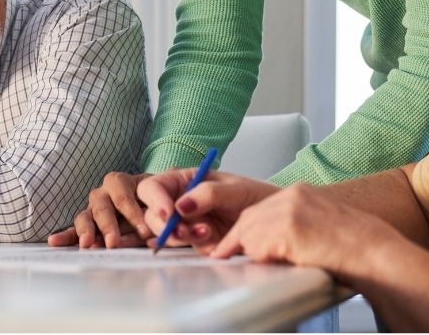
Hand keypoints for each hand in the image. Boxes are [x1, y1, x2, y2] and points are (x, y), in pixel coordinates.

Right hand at [47, 171, 152, 247]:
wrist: (149, 206)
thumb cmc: (154, 201)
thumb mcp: (160, 196)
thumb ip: (162, 203)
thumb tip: (167, 214)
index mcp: (121, 182)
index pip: (123, 195)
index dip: (133, 213)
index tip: (144, 231)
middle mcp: (102, 193)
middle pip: (101, 206)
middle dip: (108, 226)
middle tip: (113, 243)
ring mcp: (91, 209)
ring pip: (84, 217)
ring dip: (86, 231)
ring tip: (87, 244)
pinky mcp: (86, 226)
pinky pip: (73, 230)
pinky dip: (65, 236)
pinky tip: (54, 241)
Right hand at [138, 169, 278, 254]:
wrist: (275, 221)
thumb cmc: (257, 196)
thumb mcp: (236, 189)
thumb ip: (208, 193)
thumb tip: (180, 206)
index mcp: (185, 180)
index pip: (154, 187)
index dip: (155, 199)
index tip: (168, 212)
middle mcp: (181, 201)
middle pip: (153, 214)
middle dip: (165, 225)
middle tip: (183, 231)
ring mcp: (188, 223)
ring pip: (165, 234)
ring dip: (181, 236)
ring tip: (206, 232)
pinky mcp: (197, 241)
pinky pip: (186, 248)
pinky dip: (197, 245)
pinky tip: (214, 240)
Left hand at [209, 183, 401, 276]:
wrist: (376, 254)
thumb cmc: (356, 247)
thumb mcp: (320, 225)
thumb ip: (294, 226)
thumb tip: (270, 243)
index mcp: (301, 192)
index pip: (260, 208)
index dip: (246, 229)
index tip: (234, 243)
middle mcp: (292, 195)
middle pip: (249, 217)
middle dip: (237, 239)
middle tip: (225, 255)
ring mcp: (289, 209)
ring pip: (249, 231)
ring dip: (248, 251)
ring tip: (254, 263)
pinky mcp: (288, 229)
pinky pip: (257, 245)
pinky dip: (257, 258)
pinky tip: (268, 264)